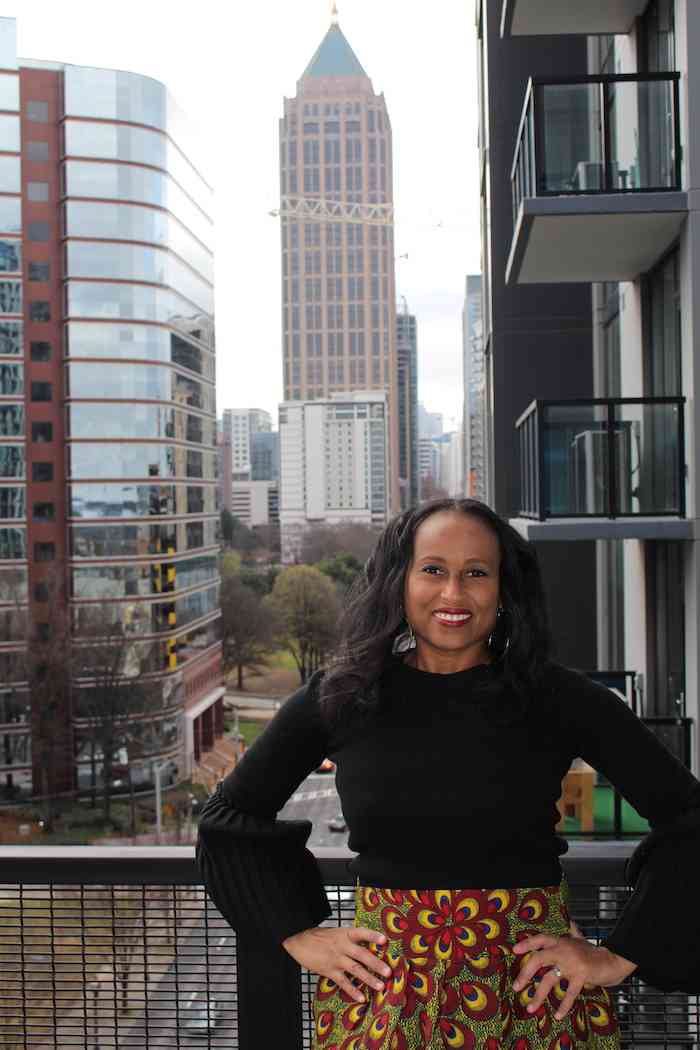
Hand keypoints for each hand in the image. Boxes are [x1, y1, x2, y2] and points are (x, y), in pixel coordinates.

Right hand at [282, 925, 391, 1002]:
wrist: (298, 943)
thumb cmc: (319, 937)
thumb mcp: (335, 933)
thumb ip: (350, 939)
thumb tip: (368, 947)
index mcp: (344, 933)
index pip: (361, 932)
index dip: (372, 936)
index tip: (384, 940)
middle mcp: (342, 946)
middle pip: (362, 954)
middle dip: (376, 963)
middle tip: (388, 972)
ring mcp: (336, 959)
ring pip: (355, 969)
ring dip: (369, 978)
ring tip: (380, 986)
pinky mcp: (329, 971)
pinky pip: (343, 982)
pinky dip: (353, 990)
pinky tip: (361, 998)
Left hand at [512, 932, 637, 1020]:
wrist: (614, 961)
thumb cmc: (594, 953)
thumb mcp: (580, 941)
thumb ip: (572, 933)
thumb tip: (570, 923)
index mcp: (561, 941)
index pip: (540, 938)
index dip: (527, 943)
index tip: (515, 950)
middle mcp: (563, 949)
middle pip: (538, 959)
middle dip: (525, 973)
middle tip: (516, 987)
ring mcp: (571, 963)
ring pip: (549, 979)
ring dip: (538, 995)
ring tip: (531, 1008)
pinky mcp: (581, 975)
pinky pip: (569, 993)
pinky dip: (563, 1006)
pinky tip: (558, 1016)